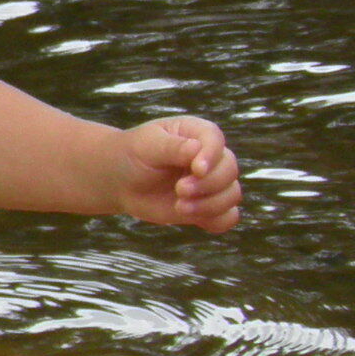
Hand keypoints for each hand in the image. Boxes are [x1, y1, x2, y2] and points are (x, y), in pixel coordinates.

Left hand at [118, 116, 241, 231]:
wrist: (122, 180)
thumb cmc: (135, 155)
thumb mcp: (147, 146)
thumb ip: (172, 147)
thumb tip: (197, 149)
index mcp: (197, 134)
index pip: (215, 139)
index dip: (211, 155)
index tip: (197, 170)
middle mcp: (212, 158)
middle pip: (229, 169)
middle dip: (208, 183)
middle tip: (180, 190)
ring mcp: (212, 183)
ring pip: (232, 194)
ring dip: (210, 204)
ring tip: (180, 207)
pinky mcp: (209, 205)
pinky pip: (229, 217)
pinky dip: (218, 221)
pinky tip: (193, 218)